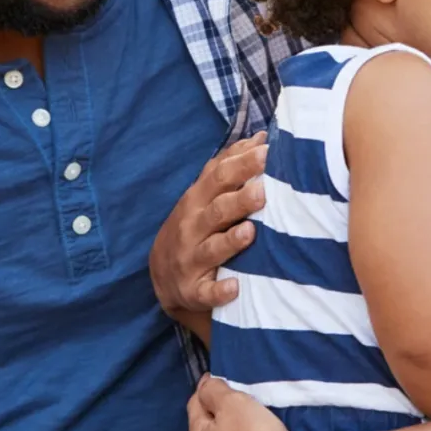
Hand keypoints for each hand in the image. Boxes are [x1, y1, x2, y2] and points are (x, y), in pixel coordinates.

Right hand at [150, 134, 265, 315]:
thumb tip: (260, 137)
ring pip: (212, 249)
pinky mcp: (193, 290)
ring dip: (231, 241)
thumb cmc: (196, 224)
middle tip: (264, 190)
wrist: (163, 273)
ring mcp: (191, 258)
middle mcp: (192, 226)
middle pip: (217, 210)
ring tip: (251, 232)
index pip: (219, 177)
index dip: (242, 164)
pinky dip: (219, 291)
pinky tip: (234, 288)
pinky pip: (206, 293)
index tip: (267, 152)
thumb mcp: (206, 194)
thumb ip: (230, 165)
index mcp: (198, 199)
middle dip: (240, 200)